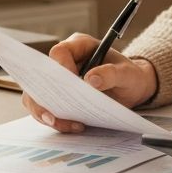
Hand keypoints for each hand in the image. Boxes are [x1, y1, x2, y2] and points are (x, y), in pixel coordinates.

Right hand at [21, 33, 157, 132]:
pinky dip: (57, 121)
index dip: (61, 67)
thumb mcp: (127, 74)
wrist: (132, 88)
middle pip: (41, 76)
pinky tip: (74, 126)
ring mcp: (60, 81)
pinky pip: (48, 110)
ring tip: (69, 125)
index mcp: (80, 46)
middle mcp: (65, 62)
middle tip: (55, 115)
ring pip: (39, 97)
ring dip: (48, 113)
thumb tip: (90, 80)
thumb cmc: (129, 76)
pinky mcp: (60, 98)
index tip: (73, 83)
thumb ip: (112, 74)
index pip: (60, 52)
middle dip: (44, 98)